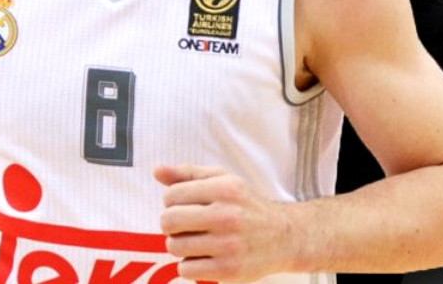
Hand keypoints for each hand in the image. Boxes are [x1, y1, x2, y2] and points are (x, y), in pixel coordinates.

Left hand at [155, 164, 296, 281]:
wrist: (285, 237)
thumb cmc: (247, 206)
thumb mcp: (223, 180)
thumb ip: (188, 174)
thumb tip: (157, 171)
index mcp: (224, 189)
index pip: (170, 195)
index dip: (172, 202)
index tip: (185, 206)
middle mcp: (227, 215)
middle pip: (168, 221)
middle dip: (171, 224)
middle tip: (185, 225)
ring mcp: (228, 245)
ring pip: (174, 247)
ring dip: (179, 245)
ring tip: (196, 241)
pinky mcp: (229, 270)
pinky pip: (186, 270)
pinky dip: (189, 265)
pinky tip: (204, 257)